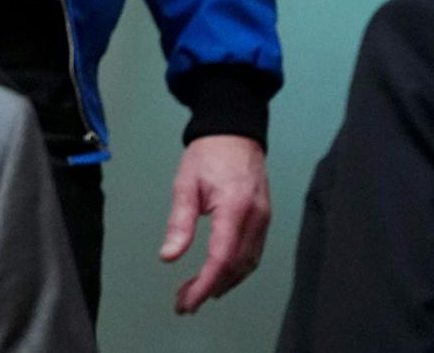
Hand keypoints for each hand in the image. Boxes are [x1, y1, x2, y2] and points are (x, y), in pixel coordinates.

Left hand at [160, 134, 270, 314]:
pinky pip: (253, 253)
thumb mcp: (185, 183)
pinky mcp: (264, 219)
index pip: (221, 258)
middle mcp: (255, 217)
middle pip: (235, 266)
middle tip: (184, 302)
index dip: (204, 284)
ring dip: (223, 283)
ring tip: (195, 293)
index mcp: (235, 207)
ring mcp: (264, 219)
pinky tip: (217, 275)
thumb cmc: (208, 153)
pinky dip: (235, 270)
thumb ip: (180, 222)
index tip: (188, 301)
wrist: (235, 131)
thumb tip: (169, 256)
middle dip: (209, 288)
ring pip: (247, 264)